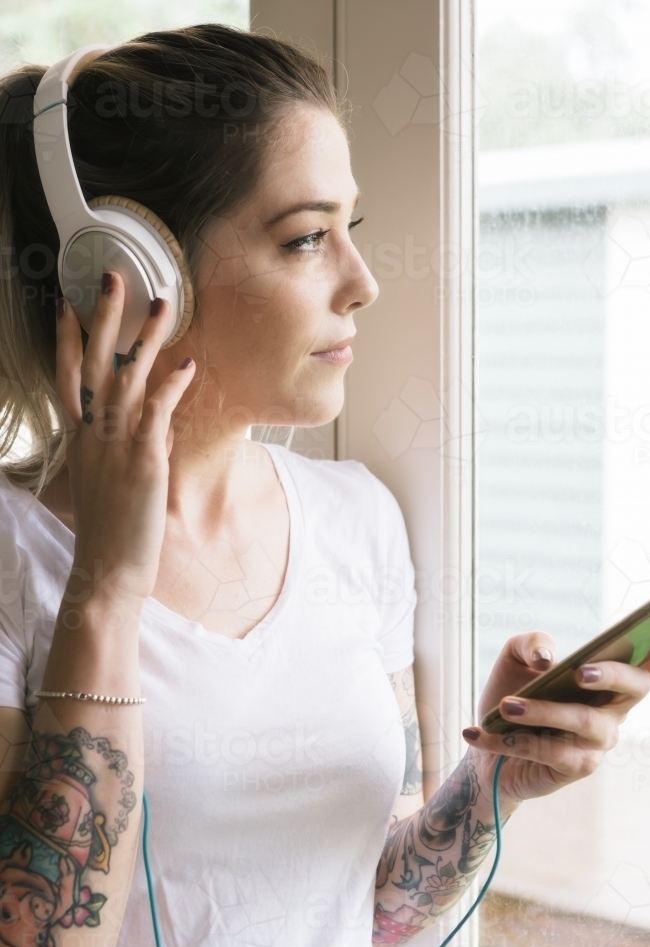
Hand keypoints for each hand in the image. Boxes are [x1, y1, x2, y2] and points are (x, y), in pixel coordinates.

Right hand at [54, 273, 195, 604]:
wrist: (107, 570)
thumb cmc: (111, 531)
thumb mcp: (113, 482)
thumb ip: (136, 448)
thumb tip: (161, 427)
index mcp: (80, 439)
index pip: (68, 377)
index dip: (65, 339)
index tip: (66, 305)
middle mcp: (92, 436)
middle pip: (92, 364)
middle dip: (103, 318)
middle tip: (112, 278)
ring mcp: (115, 446)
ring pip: (126, 380)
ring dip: (146, 339)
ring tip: (163, 303)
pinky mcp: (142, 463)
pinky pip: (156, 416)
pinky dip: (172, 388)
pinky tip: (187, 364)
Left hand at [462, 631, 649, 809]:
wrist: (485, 743)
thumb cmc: (511, 694)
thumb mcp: (514, 659)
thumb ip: (531, 643)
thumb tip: (548, 658)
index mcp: (606, 675)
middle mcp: (613, 707)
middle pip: (636, 686)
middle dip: (613, 674)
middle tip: (579, 671)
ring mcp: (600, 739)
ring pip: (583, 720)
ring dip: (540, 711)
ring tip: (505, 707)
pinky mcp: (579, 766)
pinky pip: (551, 750)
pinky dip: (510, 740)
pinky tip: (481, 732)